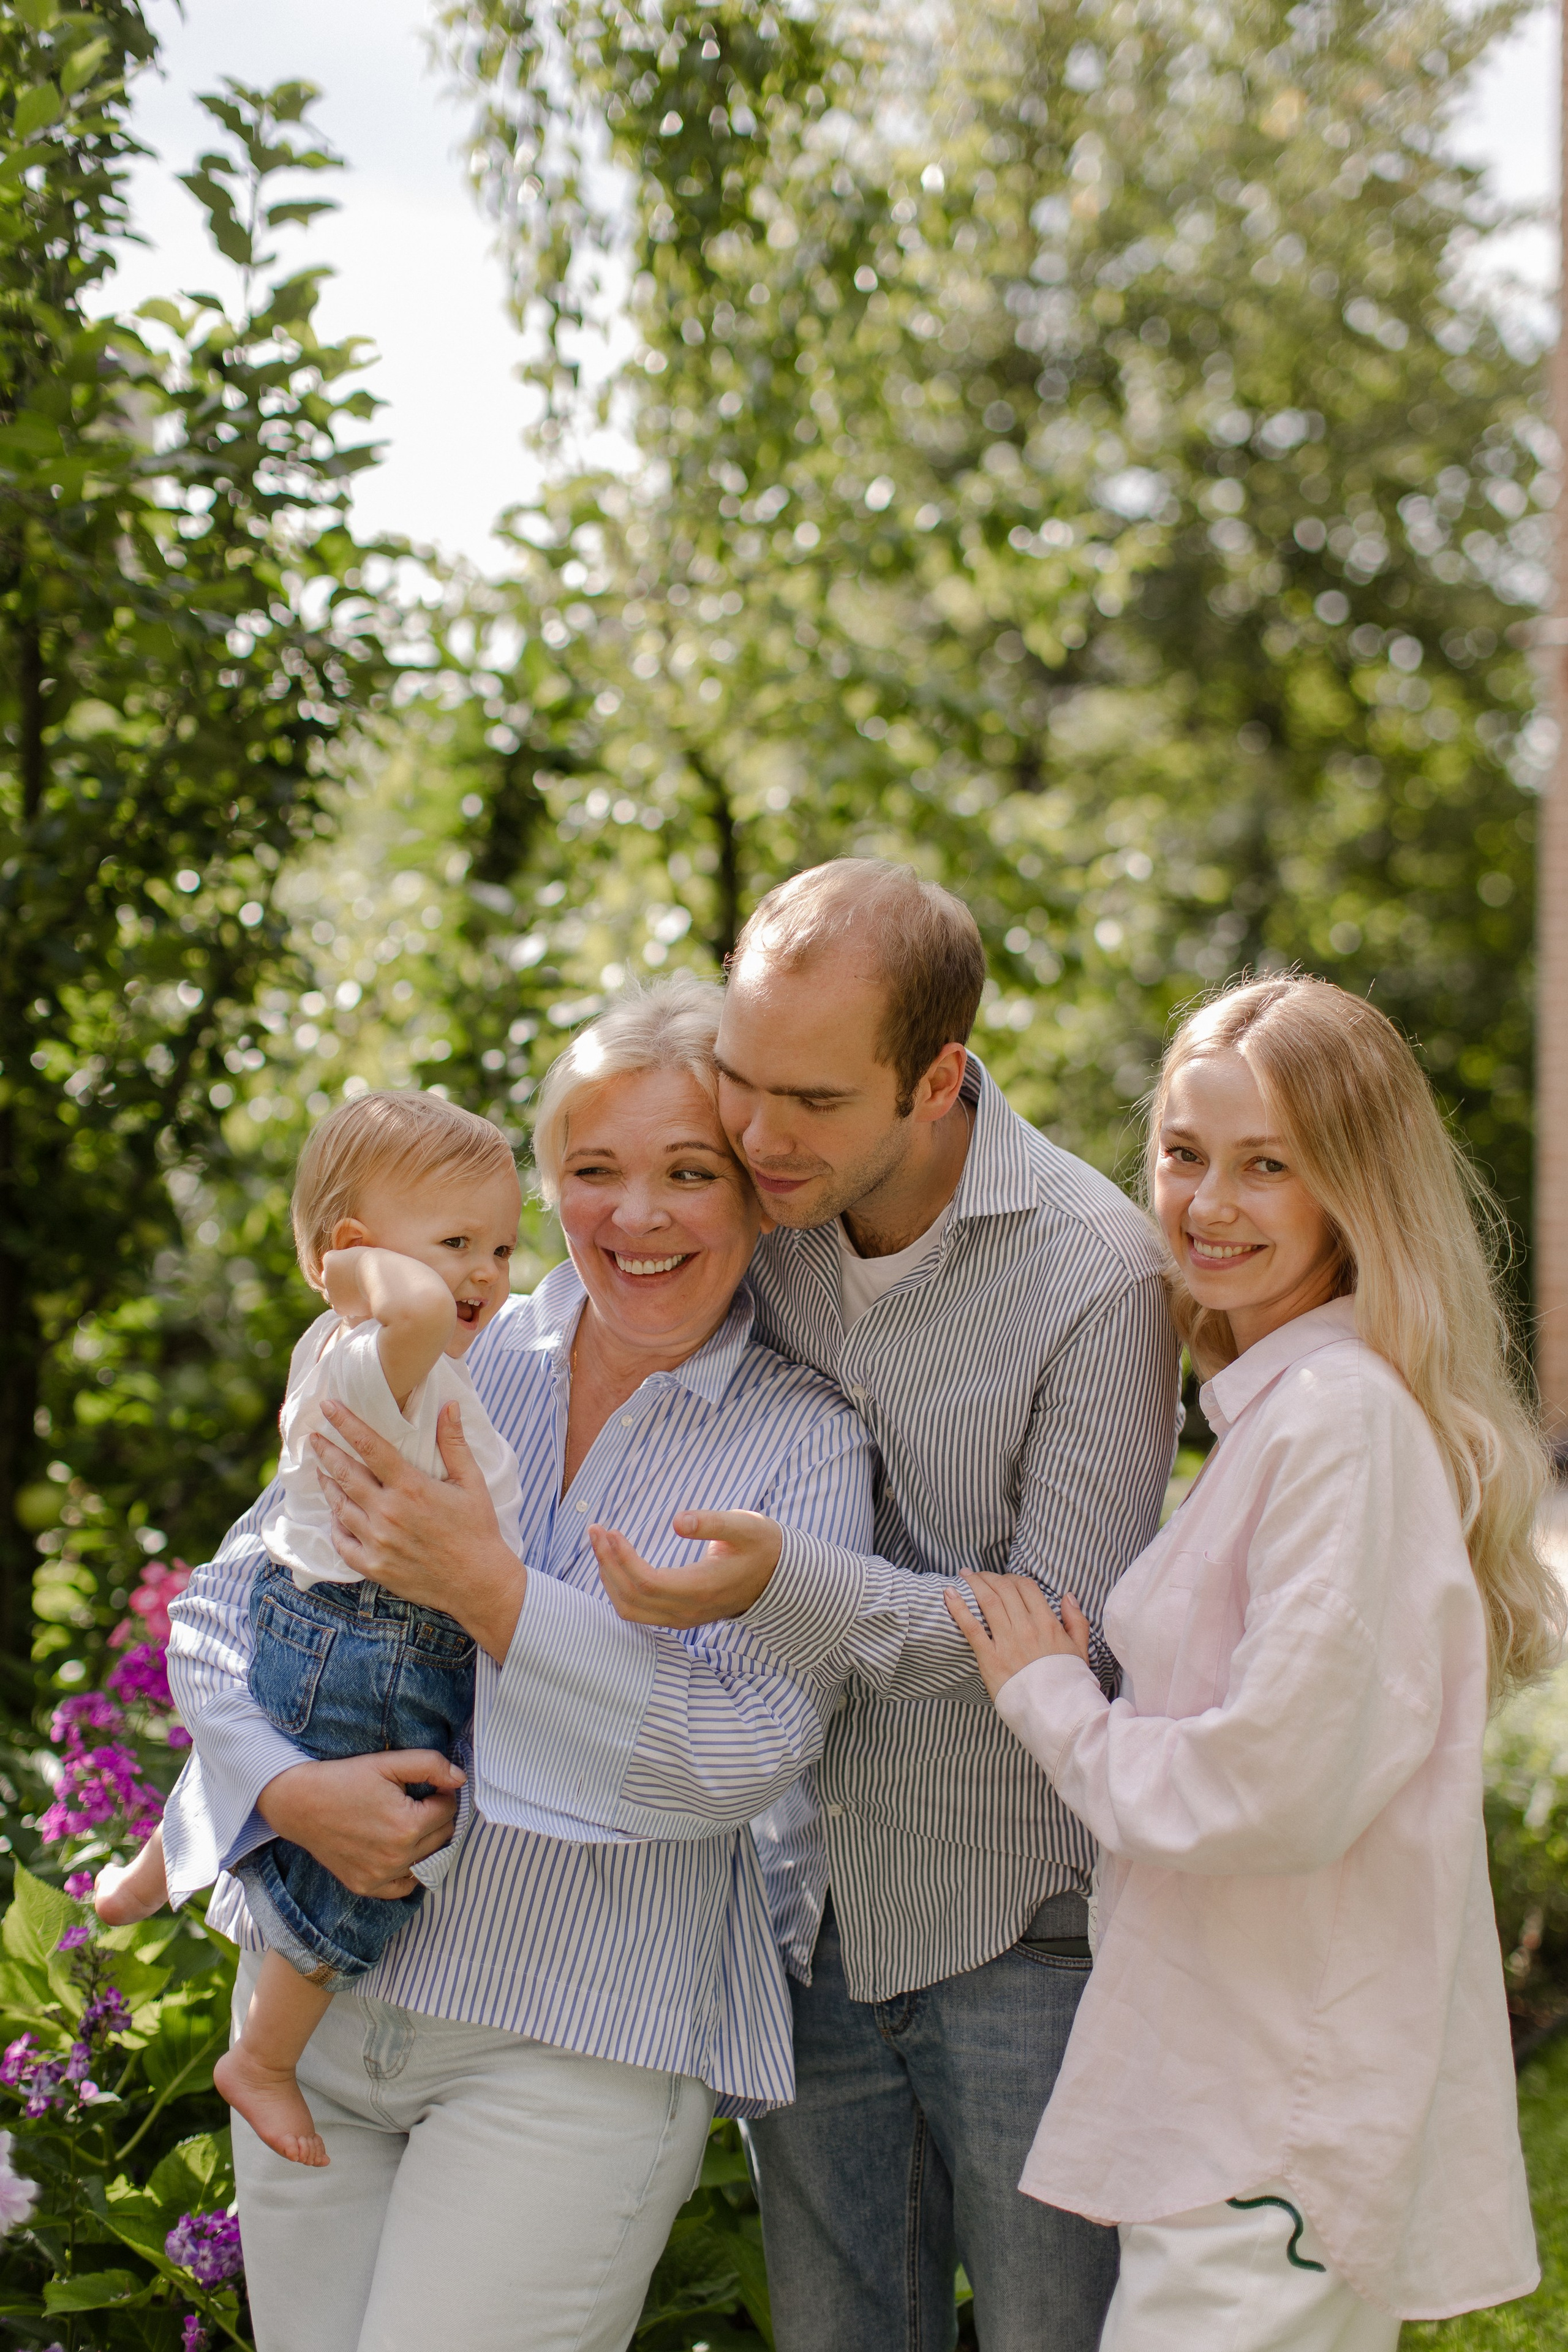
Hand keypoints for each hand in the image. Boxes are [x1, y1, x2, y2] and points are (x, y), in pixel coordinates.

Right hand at [257, 1751, 465, 1898]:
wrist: (300, 1803)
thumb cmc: (344, 1779)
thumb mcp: (388, 1762)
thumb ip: (430, 1765)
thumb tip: (460, 1779)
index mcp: (408, 1826)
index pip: (449, 1810)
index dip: (442, 1793)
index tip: (426, 1786)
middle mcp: (398, 1857)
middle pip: (443, 1837)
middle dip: (437, 1817)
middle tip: (417, 1802)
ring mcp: (381, 1877)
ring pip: (428, 1861)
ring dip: (426, 1842)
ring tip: (408, 1823)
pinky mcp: (366, 1887)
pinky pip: (404, 1886)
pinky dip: (409, 1871)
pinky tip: (400, 1851)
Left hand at [311, 1399, 524, 1663]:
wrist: (478, 1584)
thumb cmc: (478, 1530)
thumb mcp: (472, 1483)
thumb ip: (454, 1443)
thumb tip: (449, 1404)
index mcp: (411, 1488)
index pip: (370, 1447)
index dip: (347, 1424)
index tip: (328, 1407)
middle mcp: (388, 1513)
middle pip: (346, 1474)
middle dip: (327, 1451)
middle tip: (313, 1437)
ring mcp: (378, 1542)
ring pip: (340, 1506)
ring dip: (328, 1485)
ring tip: (321, 1470)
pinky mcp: (374, 1566)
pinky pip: (342, 1542)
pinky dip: (335, 1525)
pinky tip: (335, 1514)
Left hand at [588, 1510, 783, 1626]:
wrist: (779, 1576)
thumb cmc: (762, 1546)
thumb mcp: (744, 1526)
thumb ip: (712, 1523)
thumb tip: (677, 1521)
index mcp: (701, 1588)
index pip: (646, 1582)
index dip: (622, 1558)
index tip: (611, 1530)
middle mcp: (688, 1611)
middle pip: (630, 1598)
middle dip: (606, 1564)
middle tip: (595, 1529)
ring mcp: (683, 1618)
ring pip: (630, 1610)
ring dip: (609, 1577)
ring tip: (599, 1543)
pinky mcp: (679, 1616)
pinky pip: (638, 1611)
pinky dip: (620, 1588)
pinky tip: (614, 1562)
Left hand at [943, 1574, 1091, 1701]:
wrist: (1055, 1713)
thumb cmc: (1067, 1682)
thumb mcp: (1080, 1649)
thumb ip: (1076, 1620)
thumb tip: (1068, 1596)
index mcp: (1047, 1623)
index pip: (1026, 1588)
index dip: (1012, 1578)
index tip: (1003, 1579)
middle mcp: (1026, 1628)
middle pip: (1004, 1589)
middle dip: (988, 1577)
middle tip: (977, 1574)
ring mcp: (1007, 1642)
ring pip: (988, 1602)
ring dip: (973, 1584)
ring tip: (963, 1576)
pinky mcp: (990, 1658)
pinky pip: (971, 1627)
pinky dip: (958, 1608)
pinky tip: (950, 1595)